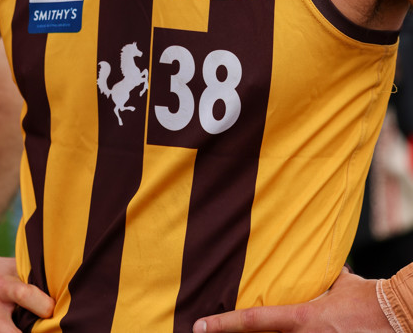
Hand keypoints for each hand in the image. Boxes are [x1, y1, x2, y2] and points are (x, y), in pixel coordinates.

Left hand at [193, 268, 393, 331]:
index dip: (225, 324)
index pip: (254, 320)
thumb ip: (324, 278)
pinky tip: (310, 330)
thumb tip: (319, 268)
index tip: (200, 326)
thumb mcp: (340, 284)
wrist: (397, 315)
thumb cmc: (368, 298)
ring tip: (250, 330)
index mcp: (302, 319)